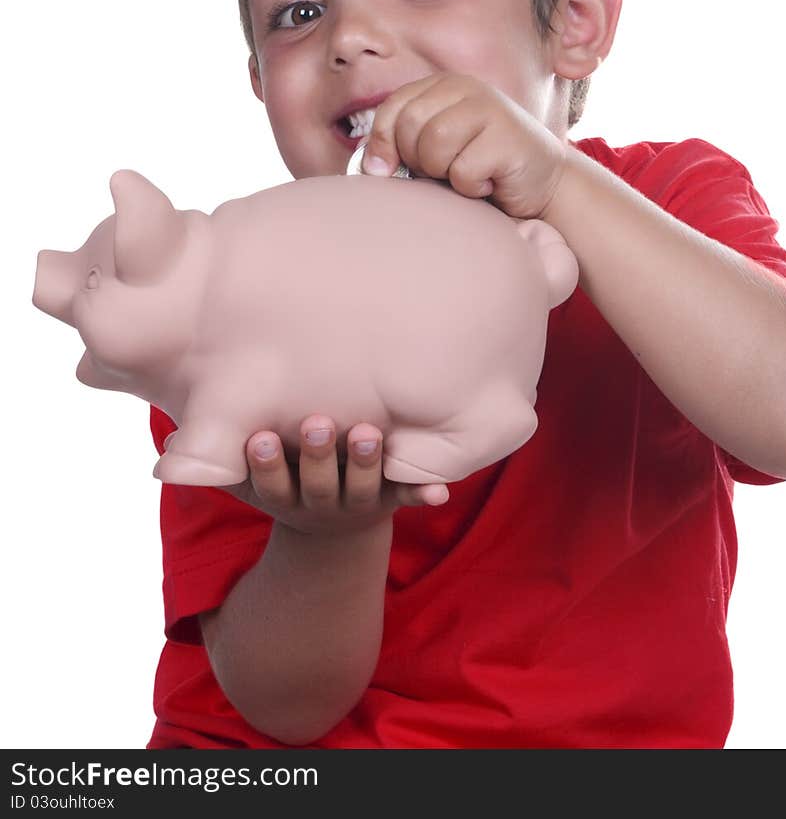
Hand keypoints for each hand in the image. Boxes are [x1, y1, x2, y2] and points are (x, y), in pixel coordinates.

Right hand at [220, 415, 449, 536]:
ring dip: (367, 464)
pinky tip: (439, 490)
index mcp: (282, 497)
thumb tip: (171, 444)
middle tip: (320, 423)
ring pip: (363, 488)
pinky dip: (422, 493)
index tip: (260, 437)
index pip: (270, 483)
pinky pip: (407, 498)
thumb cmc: (282, 482)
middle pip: (318, 485)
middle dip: (318, 456)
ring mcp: (356, 504)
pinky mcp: (389, 499)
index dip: (266, 464)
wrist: (330, 536)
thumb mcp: (248, 479)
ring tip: (370, 433)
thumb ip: (217, 459)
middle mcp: (318, 504)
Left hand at [361, 73, 567, 219]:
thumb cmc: (482, 167)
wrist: (544, 183)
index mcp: (444, 86)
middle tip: (443, 170)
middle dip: (418, 159)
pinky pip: (463, 170)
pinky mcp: (508, 137)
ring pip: (433, 145)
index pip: (393, 108)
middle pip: (409, 125)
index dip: (382, 143)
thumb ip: (403, 146)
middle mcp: (467, 88)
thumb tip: (371, 168)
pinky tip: (489, 181)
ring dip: (444, 173)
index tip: (387, 170)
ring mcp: (490, 109)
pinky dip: (470, 187)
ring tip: (467, 172)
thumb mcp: (438, 149)